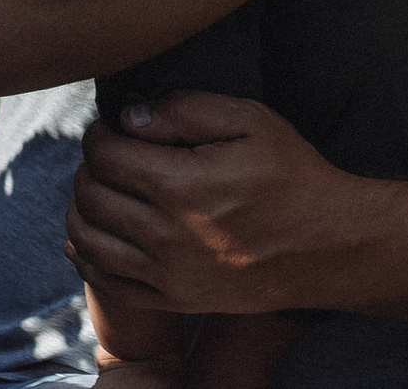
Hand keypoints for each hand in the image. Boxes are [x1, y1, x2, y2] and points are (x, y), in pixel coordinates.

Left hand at [65, 92, 375, 316]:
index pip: (103, 154)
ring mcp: (166, 272)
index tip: (111, 129)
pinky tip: (87, 239)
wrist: (326, 245)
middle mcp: (164, 233)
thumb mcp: (251, 120)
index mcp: (179, 183)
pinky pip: (107, 281)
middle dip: (89, 167)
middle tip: (107, 156)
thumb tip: (131, 116)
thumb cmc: (292, 176)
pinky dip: (86, 257)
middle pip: (90, 195)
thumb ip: (185, 108)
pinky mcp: (173, 298)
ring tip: (99, 190)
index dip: (99, 134)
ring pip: (87, 239)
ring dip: (81, 209)